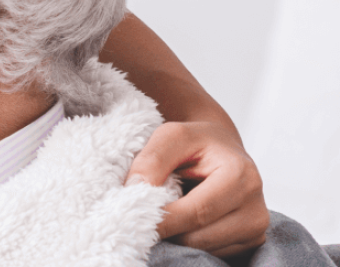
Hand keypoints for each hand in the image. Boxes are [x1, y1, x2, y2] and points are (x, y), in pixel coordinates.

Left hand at [127, 120, 268, 256]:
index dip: (161, 220)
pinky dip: (190, 241)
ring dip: (177, 236)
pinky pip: (211, 253)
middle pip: (198, 238)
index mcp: (241, 177)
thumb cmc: (197, 142)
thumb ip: (152, 160)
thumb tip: (135, 189)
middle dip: (166, 230)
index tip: (132, 219)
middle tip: (144, 214)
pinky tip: (186, 221)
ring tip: (170, 211)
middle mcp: (256, 207)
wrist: (222, 148)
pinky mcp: (251, 241)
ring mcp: (256, 228)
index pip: (195, 213)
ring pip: (202, 249)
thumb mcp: (172, 136)